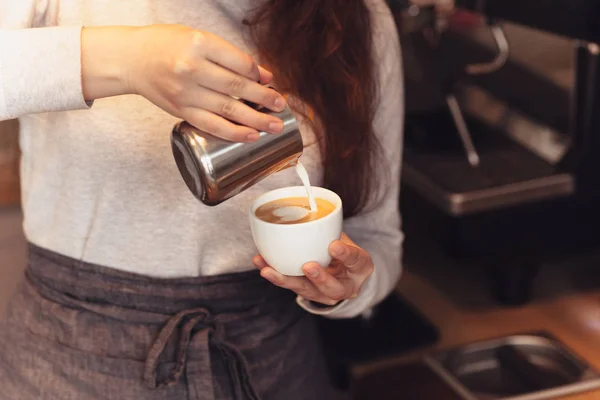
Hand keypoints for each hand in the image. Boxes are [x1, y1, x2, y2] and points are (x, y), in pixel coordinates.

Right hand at [81, 25, 286, 141]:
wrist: (131, 59)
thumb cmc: (166, 45)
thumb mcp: (198, 38)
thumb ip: (229, 55)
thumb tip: (262, 75)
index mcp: (199, 44)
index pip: (239, 62)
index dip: (258, 74)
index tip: (270, 81)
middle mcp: (192, 68)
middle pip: (237, 87)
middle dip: (264, 99)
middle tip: (281, 106)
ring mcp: (186, 92)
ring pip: (228, 109)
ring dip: (255, 120)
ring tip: (274, 126)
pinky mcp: (181, 110)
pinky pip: (211, 125)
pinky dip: (233, 132)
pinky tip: (250, 136)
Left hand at [252, 233, 373, 305]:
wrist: (345, 272)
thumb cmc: (345, 251)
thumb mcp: (346, 238)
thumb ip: (332, 228)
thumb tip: (310, 203)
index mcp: (360, 268)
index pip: (356, 260)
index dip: (346, 255)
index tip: (334, 246)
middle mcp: (346, 286)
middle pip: (334, 288)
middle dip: (320, 278)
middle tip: (308, 266)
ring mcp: (326, 294)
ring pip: (307, 291)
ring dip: (286, 280)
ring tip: (268, 270)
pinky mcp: (309, 294)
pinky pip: (292, 286)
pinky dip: (276, 275)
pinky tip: (262, 265)